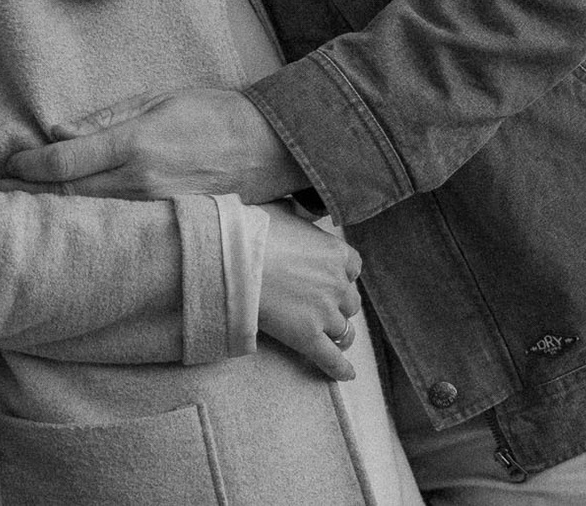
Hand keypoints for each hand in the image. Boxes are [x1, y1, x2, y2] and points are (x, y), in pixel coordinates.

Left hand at [3, 88, 306, 202]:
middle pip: (68, 195)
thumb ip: (105, 117)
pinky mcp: (172, 227)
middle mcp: (142, 182)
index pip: (64, 161)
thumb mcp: (159, 98)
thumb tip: (58, 132)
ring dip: (52, 215)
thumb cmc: (216, 112)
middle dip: (28, 194)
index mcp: (136, 143)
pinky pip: (120, 232)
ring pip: (90, 218)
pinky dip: (88, 228)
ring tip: (18, 214)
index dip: (28, 165)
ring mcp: (158, 210)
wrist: (274, 146)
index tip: (7, 165)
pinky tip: (68, 228)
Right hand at [257, 207, 361, 380]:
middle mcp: (336, 284)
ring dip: (339, 333)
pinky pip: (331, 358)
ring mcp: (324, 313)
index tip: (331, 275)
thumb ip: (298, 214)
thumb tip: (298, 209)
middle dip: (338, 303)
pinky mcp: (308, 338)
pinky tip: (346, 375)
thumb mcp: (281, 210)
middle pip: (349, 300)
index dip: (341, 273)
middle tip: (321, 304)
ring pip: (344, 330)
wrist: (233, 260)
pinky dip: (340, 369)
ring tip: (333, 338)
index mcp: (335, 252)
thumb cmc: (251, 230)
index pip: (353, 266)